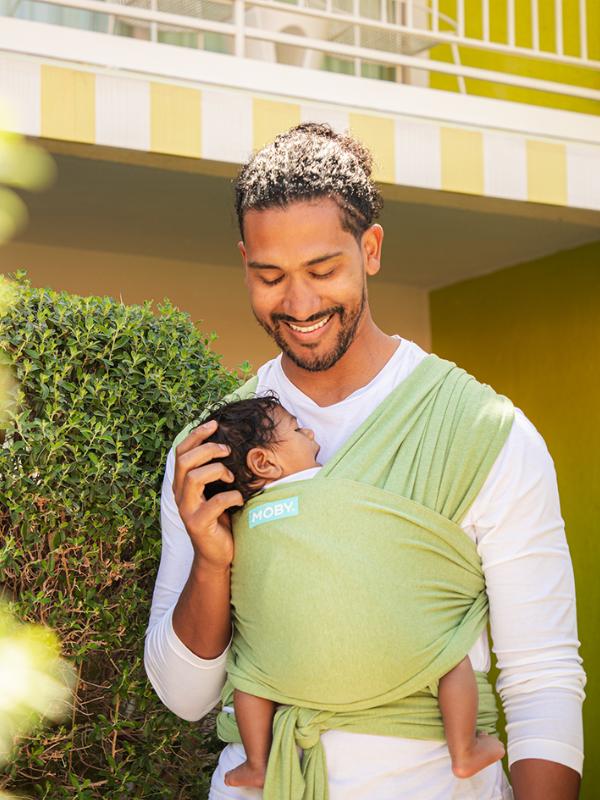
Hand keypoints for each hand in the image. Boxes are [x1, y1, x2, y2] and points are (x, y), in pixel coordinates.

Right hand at [172, 420, 242, 570]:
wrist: (217, 554)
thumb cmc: (220, 518)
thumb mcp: (215, 490)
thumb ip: (216, 471)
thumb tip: (232, 443)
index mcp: (182, 483)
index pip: (181, 451)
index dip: (196, 434)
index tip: (215, 423)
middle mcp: (180, 494)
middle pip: (185, 461)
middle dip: (208, 449)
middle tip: (227, 450)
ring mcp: (187, 510)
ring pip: (194, 478)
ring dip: (218, 471)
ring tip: (232, 476)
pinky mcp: (198, 524)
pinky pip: (214, 503)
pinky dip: (231, 496)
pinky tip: (239, 499)